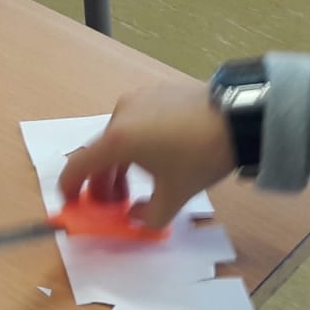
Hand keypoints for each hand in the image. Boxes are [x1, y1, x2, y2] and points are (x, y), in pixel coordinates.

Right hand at [57, 82, 235, 226]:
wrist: (239, 117)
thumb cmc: (202, 156)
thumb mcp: (175, 197)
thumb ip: (147, 217)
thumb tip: (134, 216)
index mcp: (118, 139)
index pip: (78, 165)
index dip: (70, 187)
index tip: (72, 202)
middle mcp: (121, 114)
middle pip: (99, 151)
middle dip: (101, 181)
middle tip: (113, 203)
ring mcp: (138, 99)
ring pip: (118, 136)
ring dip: (119, 162)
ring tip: (135, 182)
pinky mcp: (156, 91)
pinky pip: (135, 122)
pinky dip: (135, 143)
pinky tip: (156, 156)